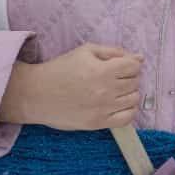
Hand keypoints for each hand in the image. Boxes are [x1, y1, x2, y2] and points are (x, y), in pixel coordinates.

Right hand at [0, 43, 141, 130]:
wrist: (35, 94)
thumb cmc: (60, 69)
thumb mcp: (86, 51)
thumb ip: (115, 52)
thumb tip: (140, 58)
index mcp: (103, 71)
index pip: (134, 66)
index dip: (129, 64)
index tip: (120, 66)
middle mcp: (105, 91)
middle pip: (135, 82)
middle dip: (129, 77)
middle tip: (114, 77)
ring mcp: (102, 109)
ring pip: (134, 99)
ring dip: (129, 93)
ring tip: (115, 90)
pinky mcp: (97, 124)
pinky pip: (127, 119)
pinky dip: (128, 110)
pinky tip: (118, 104)